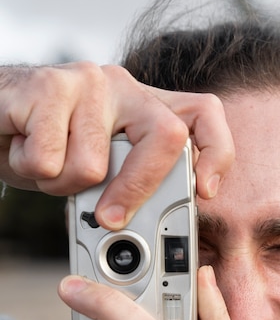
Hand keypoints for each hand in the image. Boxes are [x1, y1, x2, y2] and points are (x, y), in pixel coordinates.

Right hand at [0, 62, 233, 227]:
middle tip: (105, 217)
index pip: (204, 113)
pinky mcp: (47, 87)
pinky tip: (24, 149)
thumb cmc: (50, 149)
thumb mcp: (102, 171)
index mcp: (144, 107)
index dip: (216, 152)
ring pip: (94, 166)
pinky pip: (48, 161)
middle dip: (135, 192)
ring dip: (63, 184)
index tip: (204, 192)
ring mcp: (88, 83)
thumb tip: (153, 237)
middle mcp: (124, 88)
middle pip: (165, 138)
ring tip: (48, 164)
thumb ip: (132, 189)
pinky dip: (31, 173)